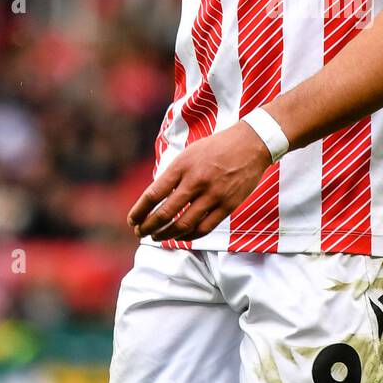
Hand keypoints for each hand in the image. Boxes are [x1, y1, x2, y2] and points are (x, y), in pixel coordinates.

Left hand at [127, 121, 273, 242]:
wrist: (251, 144)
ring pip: (184, 225)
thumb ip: (173, 175)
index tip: (132, 220)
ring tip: (158, 237)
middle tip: (140, 233)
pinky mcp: (228, 205)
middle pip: (165, 213)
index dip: (139, 211)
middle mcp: (196, 180)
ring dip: (166, 235)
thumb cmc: (216, 148)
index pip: (153, 194)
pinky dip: (189, 236)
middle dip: (148, 227)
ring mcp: (213, 194)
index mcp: (182, 165)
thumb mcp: (189, 153)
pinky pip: (204, 228)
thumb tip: (155, 200)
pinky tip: (181, 236)